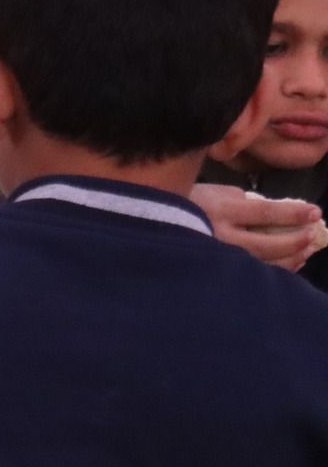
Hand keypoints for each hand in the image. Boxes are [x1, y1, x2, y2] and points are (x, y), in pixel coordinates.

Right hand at [190, 184, 324, 271]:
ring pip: (263, 263)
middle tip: (313, 232)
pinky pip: (254, 273)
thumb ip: (243, 201)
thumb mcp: (215, 192)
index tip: (315, 212)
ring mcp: (219, 256)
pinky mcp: (218, 270)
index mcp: (220, 210)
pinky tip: (290, 263)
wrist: (155, 223)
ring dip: (291, 257)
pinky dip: (276, 269)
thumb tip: (274, 213)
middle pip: (267, 243)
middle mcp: (220, 235)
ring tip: (307, 249)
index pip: (264, 212)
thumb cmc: (190, 202)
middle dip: (296, 239)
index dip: (293, 214)